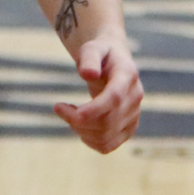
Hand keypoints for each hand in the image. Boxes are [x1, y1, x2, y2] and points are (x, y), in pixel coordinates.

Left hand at [54, 35, 142, 153]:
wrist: (114, 62)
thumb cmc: (99, 54)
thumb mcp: (92, 48)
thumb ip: (89, 58)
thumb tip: (88, 74)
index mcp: (128, 74)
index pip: (114, 98)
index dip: (93, 109)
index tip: (70, 113)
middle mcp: (135, 97)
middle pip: (107, 121)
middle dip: (77, 120)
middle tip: (58, 107)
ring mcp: (134, 115)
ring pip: (106, 137)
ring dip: (81, 131)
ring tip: (68, 114)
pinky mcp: (128, 128)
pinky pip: (108, 145)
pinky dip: (89, 141)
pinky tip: (80, 126)